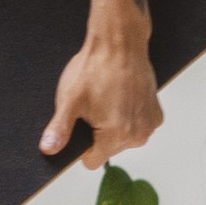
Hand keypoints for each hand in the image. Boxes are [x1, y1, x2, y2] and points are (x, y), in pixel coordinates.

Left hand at [41, 26, 161, 166]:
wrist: (120, 43)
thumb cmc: (96, 67)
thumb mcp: (70, 99)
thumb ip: (60, 129)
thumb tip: (49, 150)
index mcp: (117, 135)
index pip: (93, 161)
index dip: (83, 145)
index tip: (82, 124)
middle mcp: (139, 134)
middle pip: (109, 150)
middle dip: (98, 133)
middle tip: (95, 106)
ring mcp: (150, 124)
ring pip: (123, 138)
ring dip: (114, 124)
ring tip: (108, 98)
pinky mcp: (156, 113)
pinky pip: (136, 125)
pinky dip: (128, 115)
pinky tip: (121, 96)